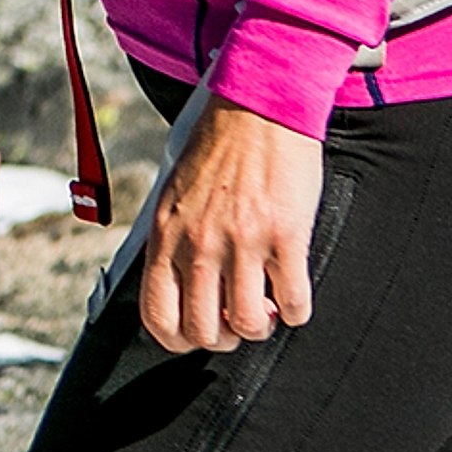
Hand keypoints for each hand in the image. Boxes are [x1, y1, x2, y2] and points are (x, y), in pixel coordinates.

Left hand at [139, 99, 320, 353]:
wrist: (258, 110)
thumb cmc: (216, 151)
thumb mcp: (173, 197)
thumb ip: (172, 241)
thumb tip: (178, 289)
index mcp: (166, 236)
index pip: (157, 315)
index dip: (177, 340)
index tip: (195, 337)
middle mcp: (200, 244)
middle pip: (204, 331)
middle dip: (224, 339)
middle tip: (236, 322)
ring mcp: (243, 242)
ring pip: (249, 323)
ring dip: (260, 327)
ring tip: (265, 308)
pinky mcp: (286, 236)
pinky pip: (293, 301)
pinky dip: (295, 311)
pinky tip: (292, 299)